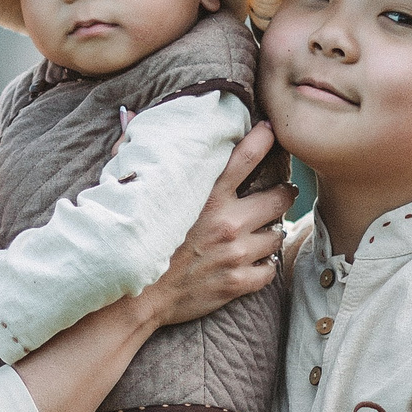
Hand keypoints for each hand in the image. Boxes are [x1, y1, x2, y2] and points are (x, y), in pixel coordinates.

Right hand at [145, 123, 293, 326]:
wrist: (135, 298)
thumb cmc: (137, 242)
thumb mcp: (138, 194)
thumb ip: (139, 155)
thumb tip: (128, 113)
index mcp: (206, 197)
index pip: (245, 157)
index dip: (264, 139)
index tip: (270, 132)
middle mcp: (227, 222)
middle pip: (280, 198)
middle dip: (284, 194)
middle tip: (282, 193)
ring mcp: (235, 254)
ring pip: (278, 235)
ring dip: (272, 232)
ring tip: (263, 231)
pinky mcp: (238, 282)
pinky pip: (270, 270)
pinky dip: (265, 266)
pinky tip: (255, 262)